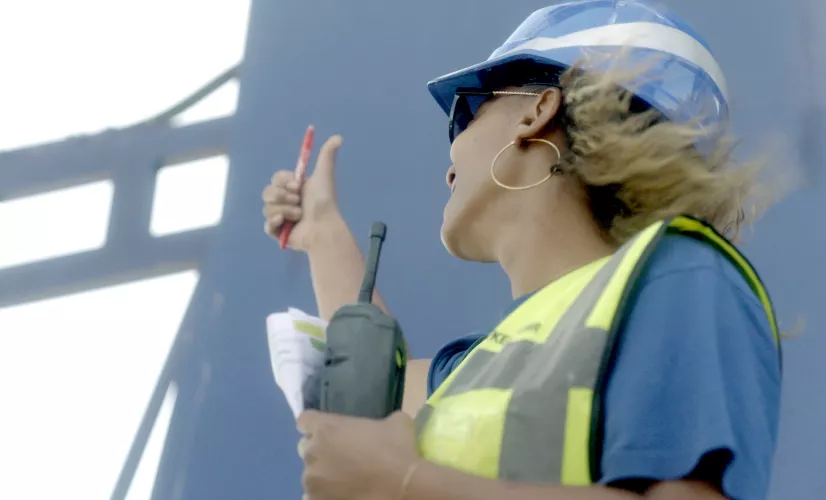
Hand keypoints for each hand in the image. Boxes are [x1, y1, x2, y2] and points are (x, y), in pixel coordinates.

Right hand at [262, 135, 342, 251]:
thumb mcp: (324, 175)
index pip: (276, 179)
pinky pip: (266, 225)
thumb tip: (338, 137)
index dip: (284, 181)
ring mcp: (280, 217)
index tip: (298, 185)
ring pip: (267, 208)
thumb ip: (327, 155)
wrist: (324, 226)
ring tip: (300, 216)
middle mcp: (285, 202)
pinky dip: (275, 222)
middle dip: (284, 196)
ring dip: (286, 210)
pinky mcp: (277, 233)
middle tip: (299, 202)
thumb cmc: (324, 201)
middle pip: (267, 192)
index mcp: (292, 188)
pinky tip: (285, 223)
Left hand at [297, 411, 419, 499]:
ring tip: (344, 482)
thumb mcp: (397, 423)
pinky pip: (313, 497)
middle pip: (307, 448)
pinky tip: (343, 496)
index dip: (315, 426)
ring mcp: (312, 480)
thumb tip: (386, 426)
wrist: (403, 488)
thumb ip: (381, 421)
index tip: (328, 433)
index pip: (305, 420)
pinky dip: (325, 496)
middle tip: (342, 459)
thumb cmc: (398, 451)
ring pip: (311, 476)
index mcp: (327, 428)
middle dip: (321, 452)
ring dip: (323, 477)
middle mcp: (313, 452)